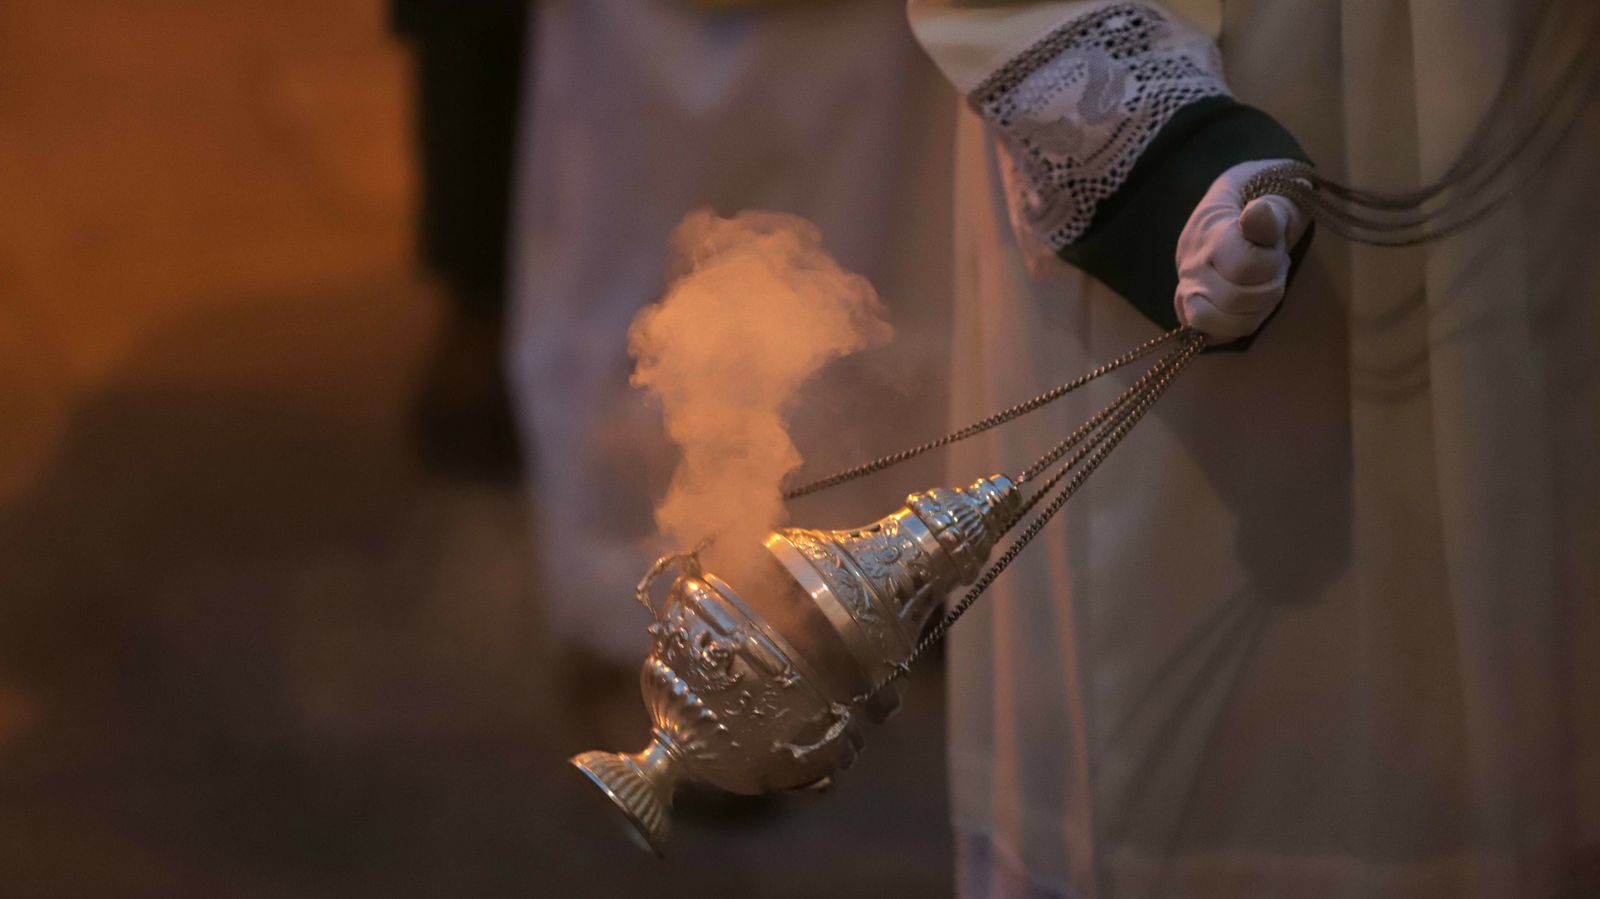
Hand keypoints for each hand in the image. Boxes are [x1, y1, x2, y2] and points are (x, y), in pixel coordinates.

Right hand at [1174, 159, 1309, 342]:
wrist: (1221, 223)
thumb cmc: (1257, 212)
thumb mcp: (1273, 203)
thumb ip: (1269, 212)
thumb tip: (1257, 213)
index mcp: (1210, 233)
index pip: (1245, 266)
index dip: (1271, 263)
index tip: (1272, 246)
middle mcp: (1191, 267)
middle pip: (1240, 299)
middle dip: (1270, 286)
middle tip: (1273, 268)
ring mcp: (1186, 294)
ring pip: (1232, 323)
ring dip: (1260, 308)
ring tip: (1261, 285)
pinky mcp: (1188, 316)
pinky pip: (1223, 335)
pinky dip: (1244, 322)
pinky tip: (1249, 303)